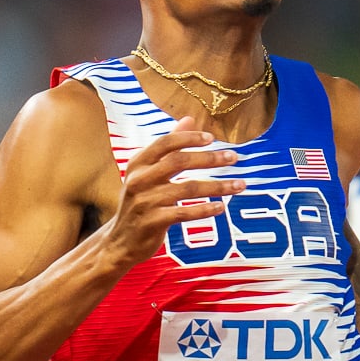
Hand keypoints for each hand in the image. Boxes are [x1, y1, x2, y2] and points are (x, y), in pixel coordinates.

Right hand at [102, 124, 246, 268]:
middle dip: (209, 158)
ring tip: (239, 185)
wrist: (120, 241)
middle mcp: (139, 179)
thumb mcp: (148, 172)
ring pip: (187, 188)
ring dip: (217, 186)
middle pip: (179, 162)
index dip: (189, 138)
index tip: (211, 138)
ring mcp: (145, 201)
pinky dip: (204, 209)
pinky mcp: (152, 222)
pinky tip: (220, 207)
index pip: (165, 142)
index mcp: (138, 163)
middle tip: (233, 157)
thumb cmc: (140, 202)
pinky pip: (184, 213)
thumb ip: (169, 147)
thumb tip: (189, 119)